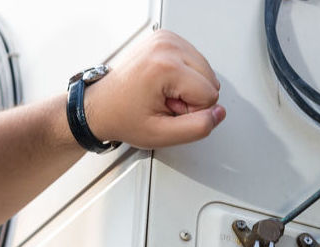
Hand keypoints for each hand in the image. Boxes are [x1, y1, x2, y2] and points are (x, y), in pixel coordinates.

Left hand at [85, 30, 225, 148]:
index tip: (166, 111)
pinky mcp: (166, 38)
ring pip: (204, 70)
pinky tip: (161, 85)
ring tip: (160, 95)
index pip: (209, 95)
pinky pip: (194, 61)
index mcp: (165, 66)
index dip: (190, 112)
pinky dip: (181, 76)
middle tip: (162, 104)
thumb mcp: (160, 135)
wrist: (101, 107)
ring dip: (186, 88)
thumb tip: (218, 114)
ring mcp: (166, 39)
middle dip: (189, 99)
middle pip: (210, 79)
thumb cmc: (123, 118)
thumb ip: (196, 128)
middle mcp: (166, 46)